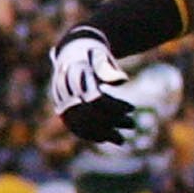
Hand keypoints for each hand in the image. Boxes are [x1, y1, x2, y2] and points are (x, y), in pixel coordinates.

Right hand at [46, 27, 132, 144]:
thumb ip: (108, 67)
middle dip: (111, 122)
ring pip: (81, 123)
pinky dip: (90, 135)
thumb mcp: (100, 55)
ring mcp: (60, 100)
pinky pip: (74, 126)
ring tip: (121, 139)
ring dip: (102, 133)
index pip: (95, 98)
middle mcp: (64, 89)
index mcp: (74, 74)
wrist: (71, 52)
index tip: (132, 108)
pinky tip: (106, 139)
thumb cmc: (91, 54)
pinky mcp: (61, 109)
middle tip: (133, 125)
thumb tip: (122, 81)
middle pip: (88, 113)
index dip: (114, 107)